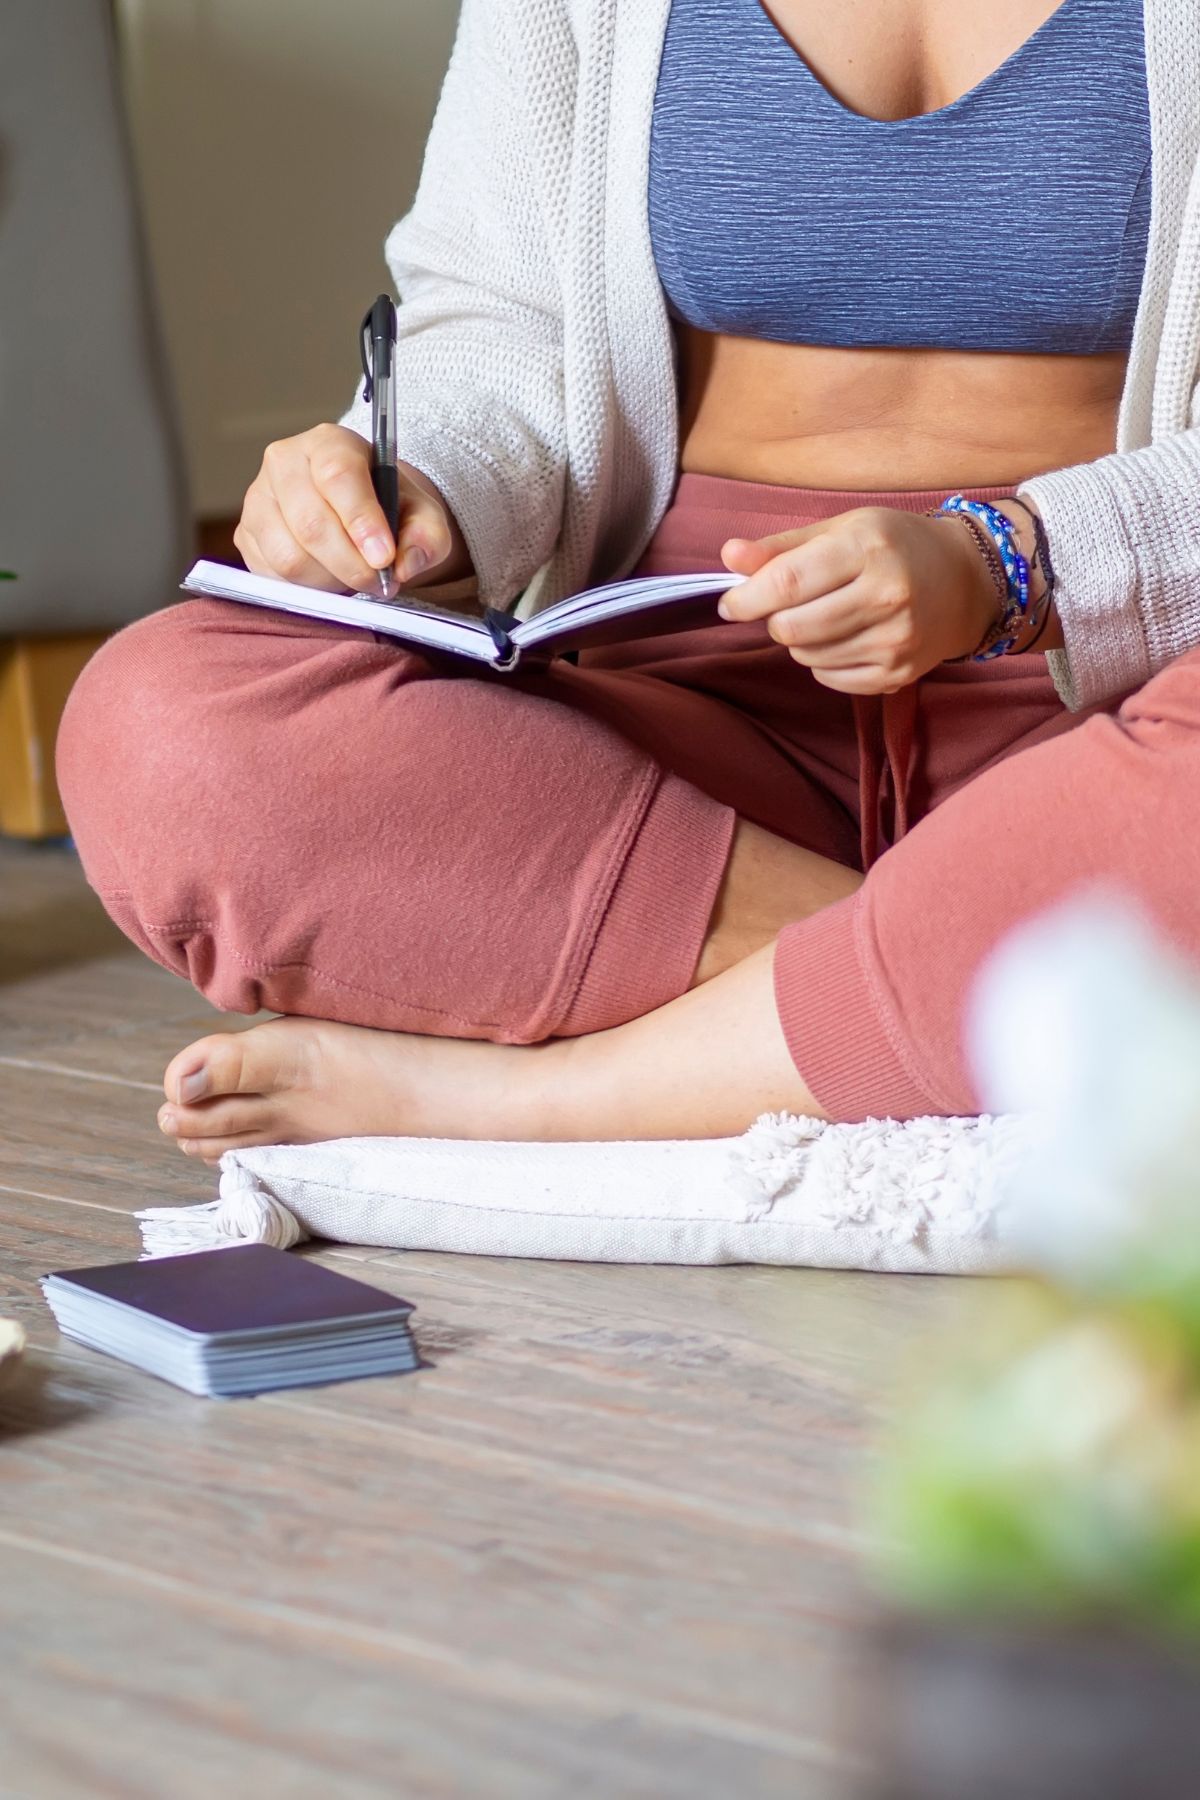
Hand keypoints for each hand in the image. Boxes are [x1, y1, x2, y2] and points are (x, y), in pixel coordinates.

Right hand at [235, 423, 471, 593]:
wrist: (358, 513)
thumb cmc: (388, 508)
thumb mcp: (422, 515)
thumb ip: (427, 536)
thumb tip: (405, 565)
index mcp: (329, 443)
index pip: (338, 476)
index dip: (361, 521)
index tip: (384, 557)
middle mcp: (284, 462)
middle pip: (311, 524)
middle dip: (350, 565)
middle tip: (379, 582)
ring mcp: (258, 499)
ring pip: (289, 557)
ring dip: (329, 581)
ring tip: (354, 578)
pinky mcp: (247, 535)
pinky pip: (273, 576)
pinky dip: (307, 589)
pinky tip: (329, 578)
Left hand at [718, 506, 998, 694]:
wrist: (966, 582)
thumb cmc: (896, 546)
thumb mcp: (842, 529)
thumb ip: (782, 547)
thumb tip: (728, 555)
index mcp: (868, 549)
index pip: (788, 583)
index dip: (747, 598)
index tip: (730, 603)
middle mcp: (887, 596)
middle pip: (791, 628)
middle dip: (775, 620)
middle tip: (788, 606)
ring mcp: (896, 640)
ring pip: (807, 657)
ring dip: (800, 640)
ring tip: (826, 616)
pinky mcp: (898, 674)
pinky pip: (830, 678)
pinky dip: (823, 662)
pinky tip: (845, 637)